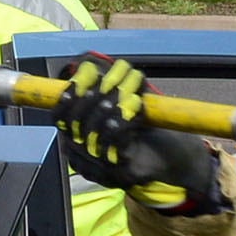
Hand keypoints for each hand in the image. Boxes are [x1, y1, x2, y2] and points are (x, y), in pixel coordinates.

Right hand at [50, 56, 221, 212]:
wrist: (175, 155)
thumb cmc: (146, 129)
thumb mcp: (123, 104)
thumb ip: (106, 88)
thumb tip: (88, 64)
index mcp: (77, 141)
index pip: (60, 118)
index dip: (67, 98)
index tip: (80, 80)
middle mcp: (84, 158)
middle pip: (76, 122)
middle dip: (96, 95)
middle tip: (115, 79)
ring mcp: (102, 169)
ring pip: (95, 130)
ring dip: (114, 105)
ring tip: (130, 92)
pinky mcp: (122, 172)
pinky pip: (115, 140)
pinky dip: (126, 119)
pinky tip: (137, 108)